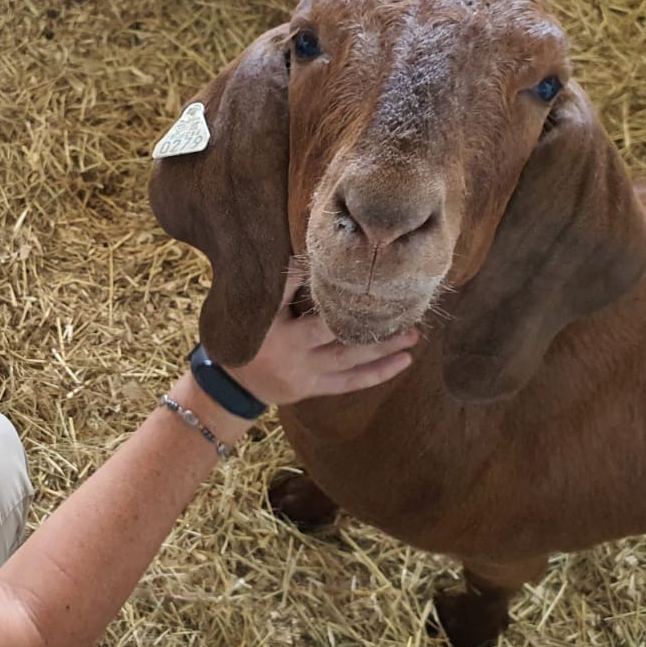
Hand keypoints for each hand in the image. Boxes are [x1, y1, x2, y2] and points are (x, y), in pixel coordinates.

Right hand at [224, 265, 416, 407]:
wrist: (231, 384)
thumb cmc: (243, 335)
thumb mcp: (254, 308)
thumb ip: (282, 286)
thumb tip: (311, 259)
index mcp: (277, 328)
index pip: (307, 304)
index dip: (334, 292)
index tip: (365, 276)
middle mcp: (293, 352)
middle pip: (339, 335)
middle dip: (371, 324)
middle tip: (403, 309)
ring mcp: (306, 373)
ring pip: (350, 360)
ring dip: (383, 348)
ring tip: (413, 335)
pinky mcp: (314, 388)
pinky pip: (350, 383)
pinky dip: (377, 374)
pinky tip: (403, 362)